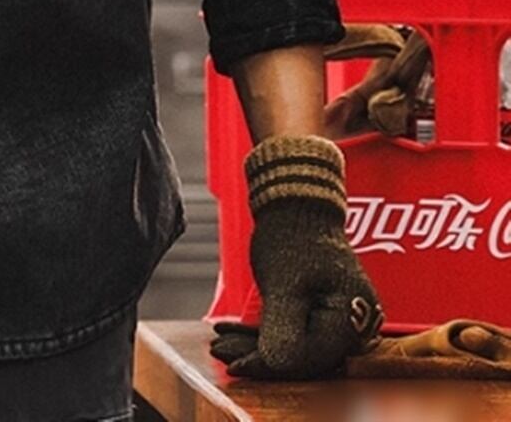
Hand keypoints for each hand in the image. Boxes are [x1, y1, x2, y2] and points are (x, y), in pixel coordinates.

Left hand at [217, 134, 384, 379]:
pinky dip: (262, 332)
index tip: (235, 366)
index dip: (271, 366)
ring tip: (218, 343)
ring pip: (293, 344)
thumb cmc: (293, 237)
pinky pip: (292, 331)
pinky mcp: (321, 313)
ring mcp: (337, 320)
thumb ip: (284, 327)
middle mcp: (351, 326)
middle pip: (301, 356)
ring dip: (255, 345)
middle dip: (257, 356)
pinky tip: (231, 332)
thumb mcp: (284, 284)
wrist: (296, 204)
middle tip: (218, 353)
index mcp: (351, 320)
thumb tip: (276, 365)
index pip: (310, 358)